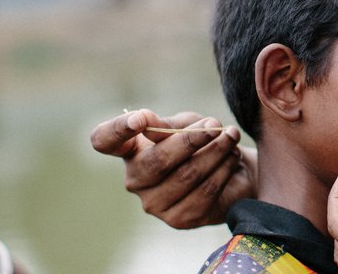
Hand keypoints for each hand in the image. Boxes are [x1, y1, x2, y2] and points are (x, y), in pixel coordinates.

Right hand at [90, 109, 256, 228]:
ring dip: (215, 152)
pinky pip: (205, 191)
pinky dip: (223, 168)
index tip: (139, 119)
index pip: (105, 140)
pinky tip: (232, 156)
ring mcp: (154, 203)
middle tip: (216, 125)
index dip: (117, 129)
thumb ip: (167, 124)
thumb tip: (146, 122)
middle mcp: (135, 180)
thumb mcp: (185, 124)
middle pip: (156, 160)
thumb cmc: (201, 142)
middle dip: (192, 140)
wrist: (232, 170)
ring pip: (187, 174)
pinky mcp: (179, 219)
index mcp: (130, 150)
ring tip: (231, 136)